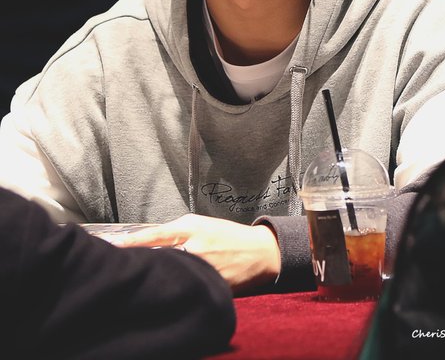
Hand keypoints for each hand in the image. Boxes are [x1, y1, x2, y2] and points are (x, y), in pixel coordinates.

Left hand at [111, 214, 280, 294]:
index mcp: (190, 228)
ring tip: (145, 282)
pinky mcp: (212, 286)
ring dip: (159, 278)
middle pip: (158, 257)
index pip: (153, 235)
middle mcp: (194, 246)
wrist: (259, 252)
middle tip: (123, 269)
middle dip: (142, 264)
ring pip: (172, 274)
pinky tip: (170, 294)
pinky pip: (188, 289)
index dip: (130, 242)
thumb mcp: (201, 224)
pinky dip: (179, 290)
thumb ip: (176, 231)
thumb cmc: (227, 235)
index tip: (111, 247)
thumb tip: (149, 241)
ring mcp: (203, 267)